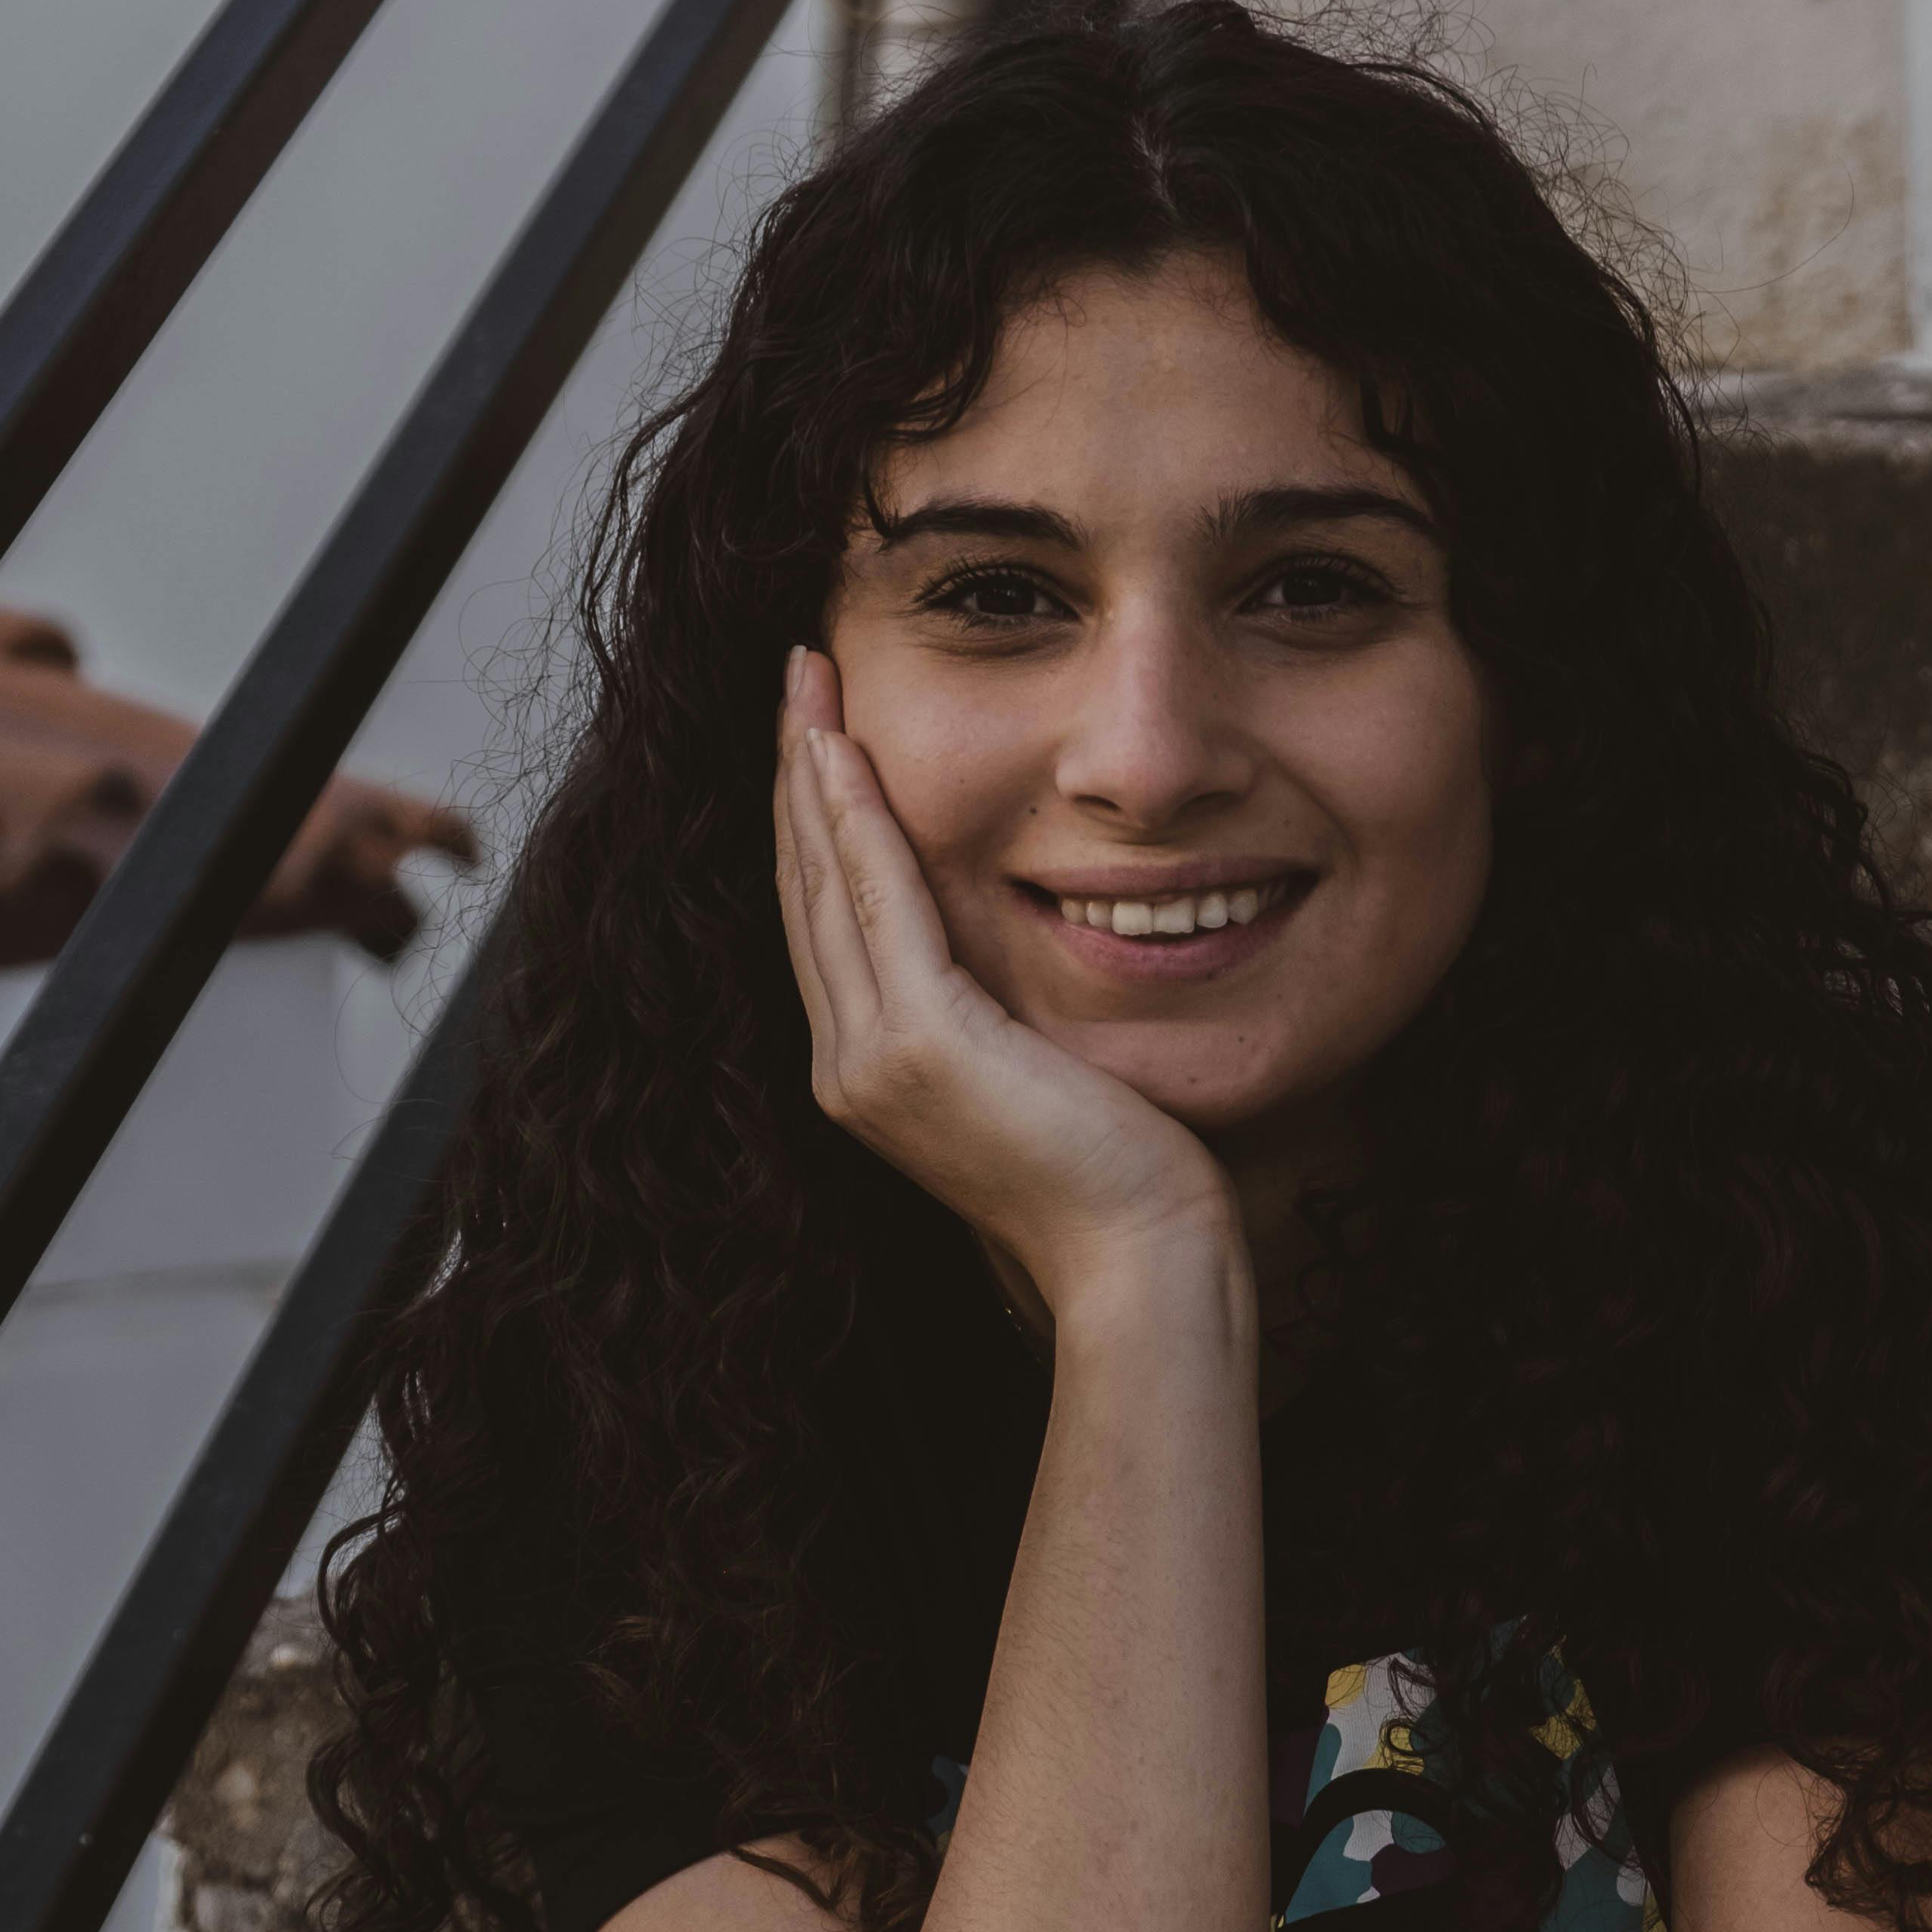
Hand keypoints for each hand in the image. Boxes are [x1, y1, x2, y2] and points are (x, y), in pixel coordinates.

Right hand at [773, 649, 1240, 1307]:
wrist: (1136, 1258)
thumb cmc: (1112, 1175)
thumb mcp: (1030, 1070)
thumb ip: (991, 1011)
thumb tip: (1002, 943)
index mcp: (869, 1069)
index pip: (825, 916)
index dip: (812, 816)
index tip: (814, 726)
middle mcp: (849, 1064)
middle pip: (804, 887)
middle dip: (795, 773)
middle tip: (796, 674)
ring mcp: (872, 1059)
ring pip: (823, 883)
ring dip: (809, 773)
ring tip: (805, 683)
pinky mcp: (920, 1045)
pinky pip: (877, 905)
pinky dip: (855, 822)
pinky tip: (842, 752)